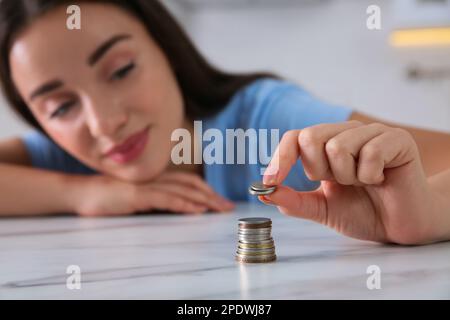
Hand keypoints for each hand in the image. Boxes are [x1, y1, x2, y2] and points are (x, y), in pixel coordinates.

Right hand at [72, 171, 233, 215]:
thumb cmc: (109, 197)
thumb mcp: (137, 197)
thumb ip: (155, 198)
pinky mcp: (137, 195)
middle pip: (191, 184)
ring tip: (219, 208)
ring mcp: (146, 185)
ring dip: (204, 200)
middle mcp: (155, 178)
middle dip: (212, 195)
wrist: (81, 193)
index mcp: (156, 178)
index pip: (187, 181)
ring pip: (182, 190)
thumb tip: (176, 206)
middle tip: (228, 206)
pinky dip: (183, 203)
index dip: (206, 190)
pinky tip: (196, 209)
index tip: (220, 201)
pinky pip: (165, 199)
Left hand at [261, 121, 436, 244]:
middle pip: (310, 137)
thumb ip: (295, 201)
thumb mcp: (323, 209)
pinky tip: (381, 180)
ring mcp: (372, 133)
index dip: (280, 159)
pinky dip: (371, 175)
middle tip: (339, 183)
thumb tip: (264, 192)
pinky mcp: (397, 139)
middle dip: (318, 170)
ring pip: (338, 146)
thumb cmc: (364, 212)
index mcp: (326, 146)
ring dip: (348, 176)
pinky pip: (370, 152)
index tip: (269, 182)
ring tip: (363, 183)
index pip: (294, 138)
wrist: (401, 226)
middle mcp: (346, 133)